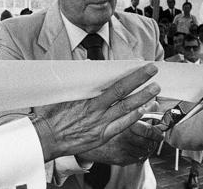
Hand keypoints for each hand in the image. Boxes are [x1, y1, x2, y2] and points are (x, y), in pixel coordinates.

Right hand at [32, 64, 160, 161]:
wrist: (46, 138)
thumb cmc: (52, 115)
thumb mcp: (63, 92)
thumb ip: (79, 79)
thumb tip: (90, 65)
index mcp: (87, 100)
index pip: (113, 84)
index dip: (129, 75)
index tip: (139, 64)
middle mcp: (96, 112)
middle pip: (123, 94)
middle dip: (140, 82)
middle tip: (153, 71)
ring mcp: (101, 125)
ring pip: (126, 110)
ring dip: (143, 99)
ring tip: (155, 90)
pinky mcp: (102, 136)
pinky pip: (122, 126)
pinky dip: (134, 118)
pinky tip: (144, 111)